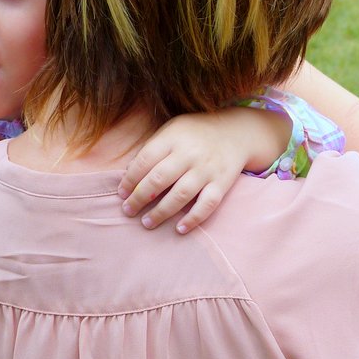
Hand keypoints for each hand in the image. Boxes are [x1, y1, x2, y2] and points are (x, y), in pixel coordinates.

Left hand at [118, 108, 289, 232]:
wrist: (236, 132)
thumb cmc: (195, 133)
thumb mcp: (172, 130)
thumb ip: (152, 148)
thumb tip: (129, 173)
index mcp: (173, 137)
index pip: (145, 160)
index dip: (130, 179)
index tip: (122, 193)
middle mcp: (190, 153)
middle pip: (159, 179)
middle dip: (140, 198)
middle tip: (128, 211)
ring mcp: (207, 169)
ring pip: (180, 195)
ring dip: (161, 212)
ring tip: (147, 222)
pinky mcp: (222, 183)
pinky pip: (207, 204)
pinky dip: (193, 218)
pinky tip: (179, 228)